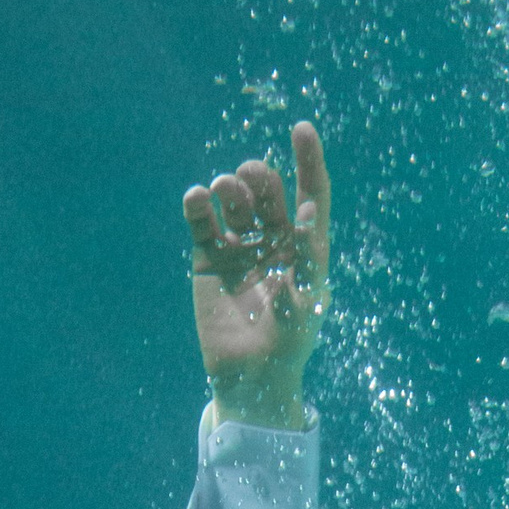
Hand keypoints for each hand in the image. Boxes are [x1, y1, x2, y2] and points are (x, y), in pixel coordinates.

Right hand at [184, 122, 329, 429]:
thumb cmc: (289, 346)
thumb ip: (308, 263)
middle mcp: (273, 240)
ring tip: (225, 189)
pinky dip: (198, 205)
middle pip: (268, 193)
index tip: (302, 129)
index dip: (309, 161)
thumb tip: (309, 216)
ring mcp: (239, 247)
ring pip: (234, 202)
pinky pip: (201, 222)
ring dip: (230, 187)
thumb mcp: (308, 306)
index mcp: (306, 246)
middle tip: (250, 177)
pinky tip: (197, 198)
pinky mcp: (207, 259)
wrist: (250, 379)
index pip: (311, 193)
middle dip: (261, 179)